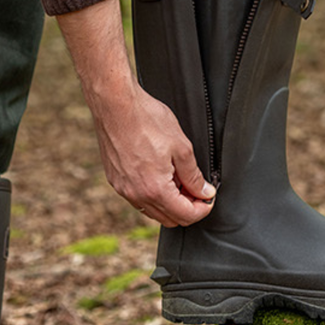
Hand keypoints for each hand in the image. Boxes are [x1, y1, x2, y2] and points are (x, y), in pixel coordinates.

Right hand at [56, 0, 215, 226]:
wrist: (115, 105)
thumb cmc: (147, 120)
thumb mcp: (181, 147)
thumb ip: (194, 175)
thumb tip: (204, 192)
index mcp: (156, 190)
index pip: (186, 216)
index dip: (204, 208)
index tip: (209, 197)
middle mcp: (137, 195)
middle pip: (170, 219)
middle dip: (187, 208)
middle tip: (197, 189)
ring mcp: (123, 189)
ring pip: (153, 211)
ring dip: (170, 203)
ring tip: (179, 179)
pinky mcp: (115, 180)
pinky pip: (138, 199)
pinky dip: (153, 195)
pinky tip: (160, 174)